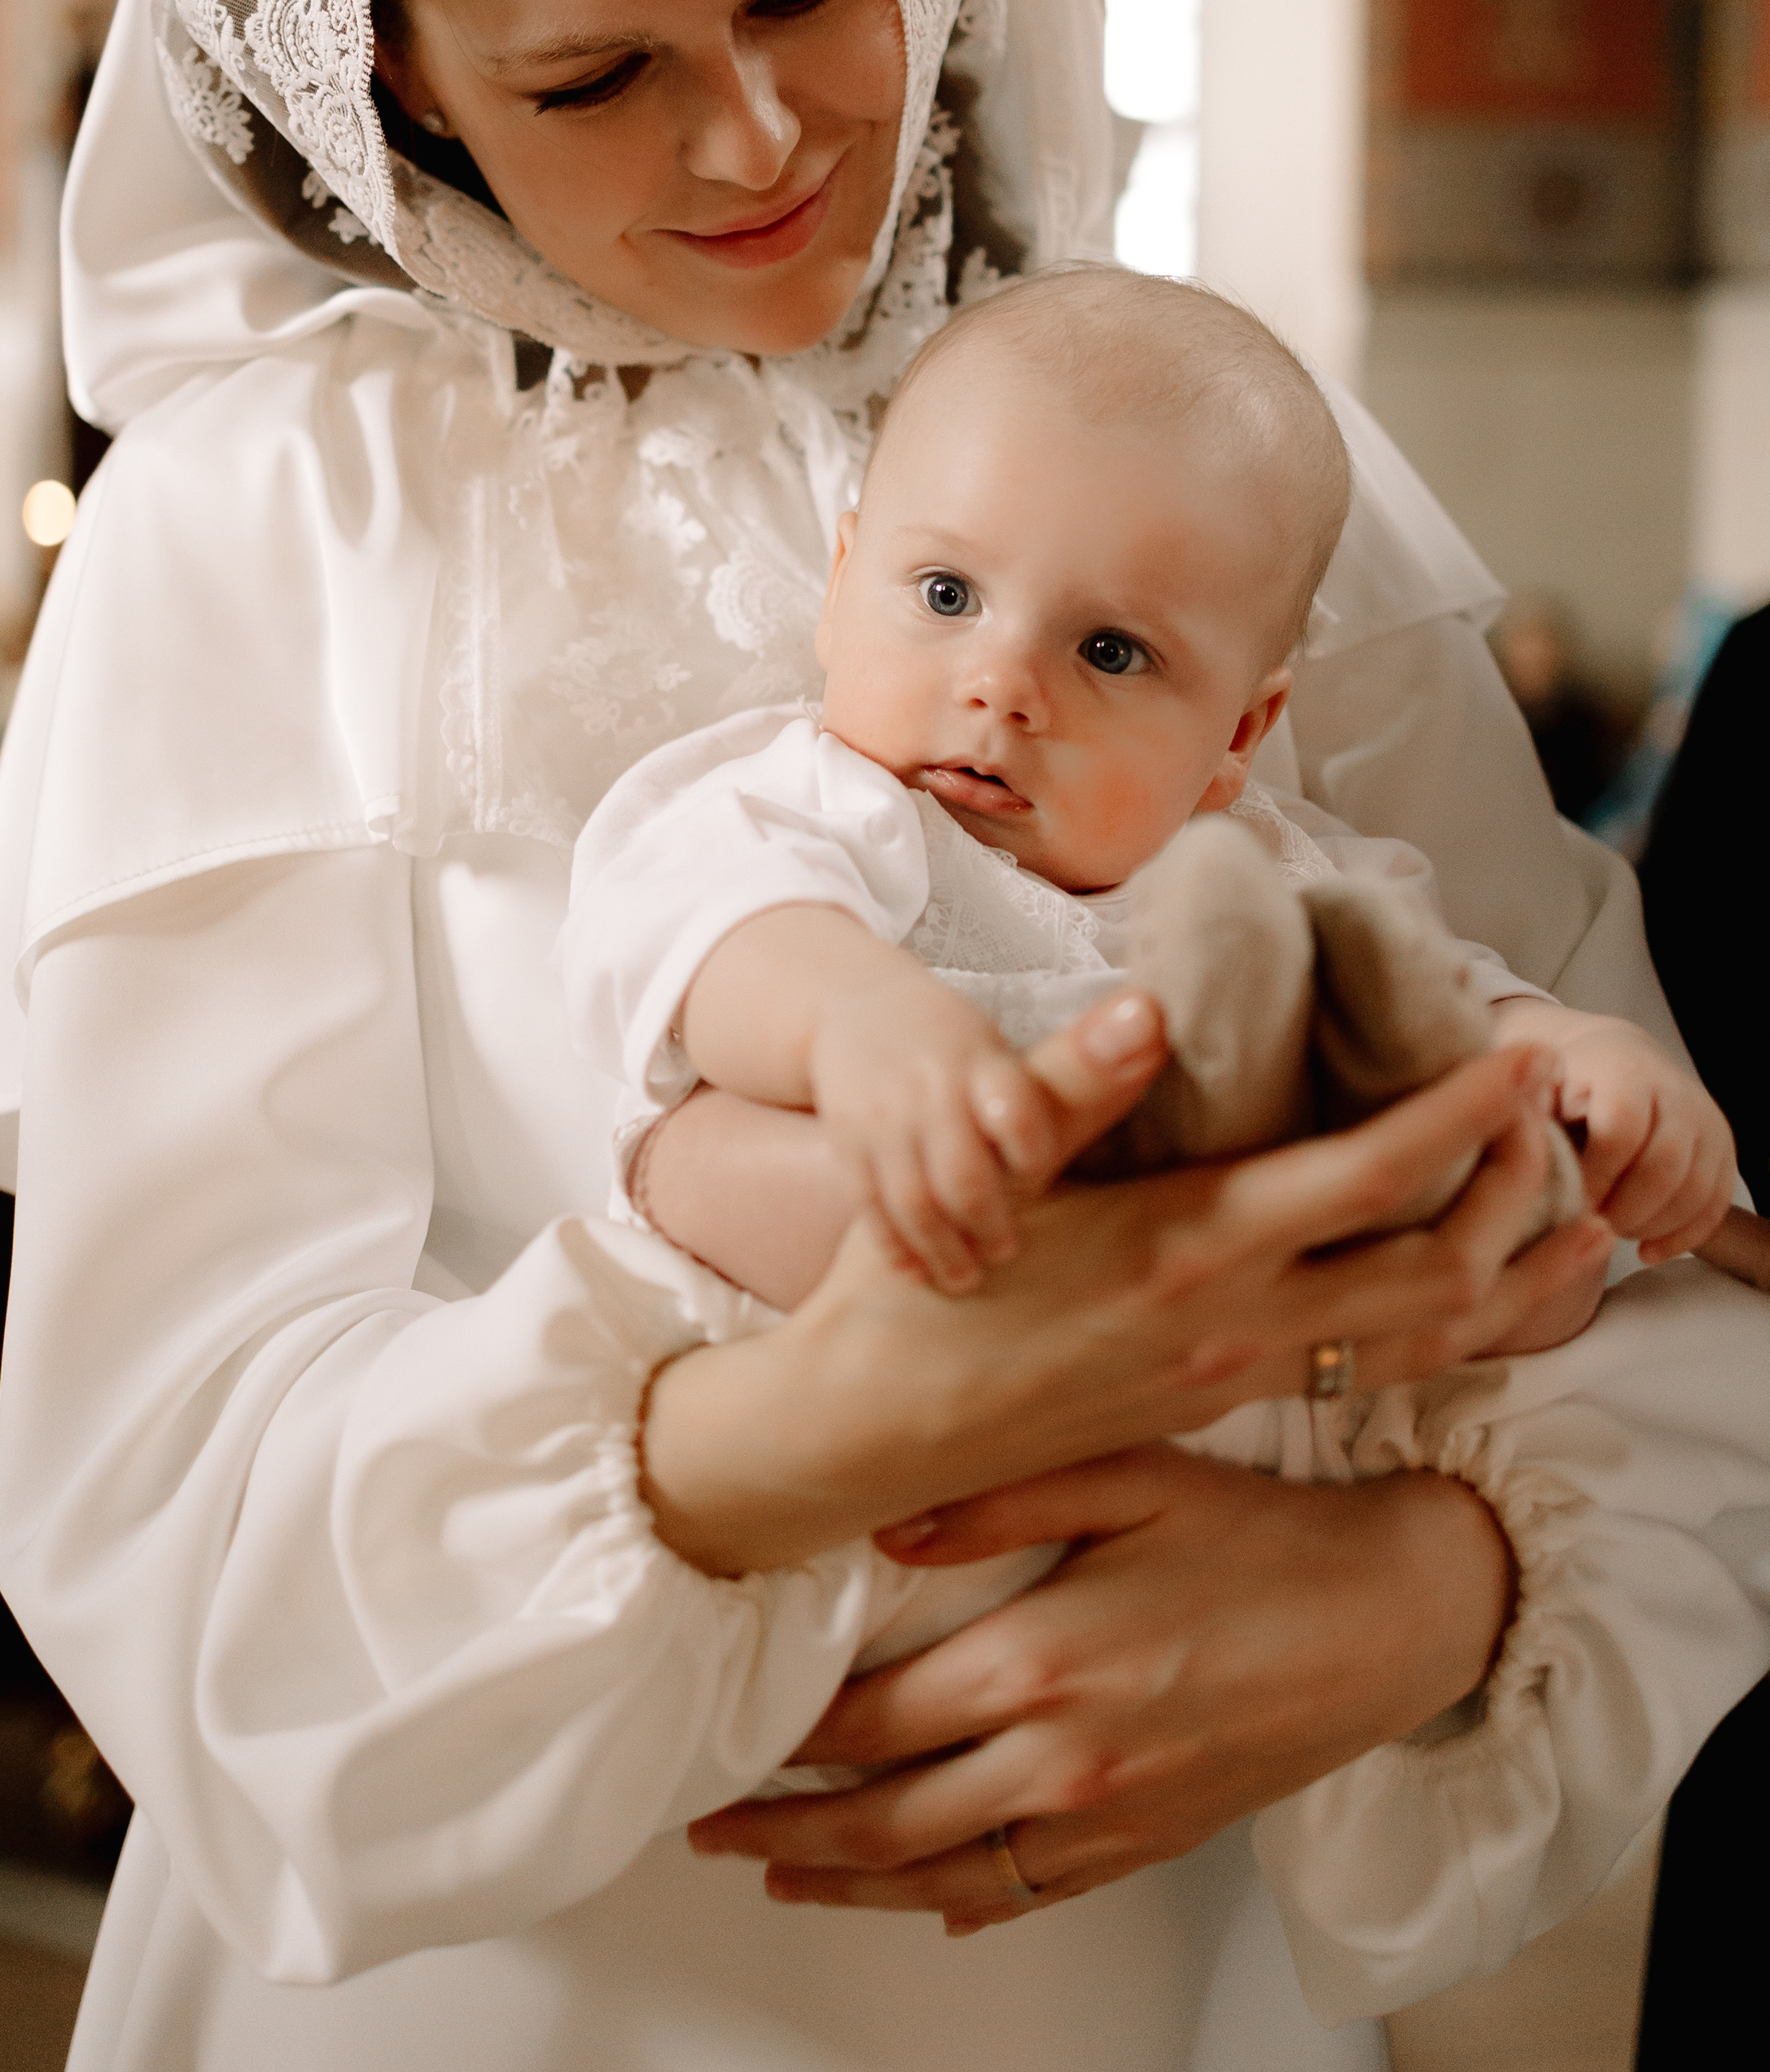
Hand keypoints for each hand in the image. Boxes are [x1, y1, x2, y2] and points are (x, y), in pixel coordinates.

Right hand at [641, 1024, 1607, 1574]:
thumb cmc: (914, 1293)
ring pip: (1421, 1339)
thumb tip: (1146, 1003)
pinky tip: (1457, 1295)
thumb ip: (1071, 1084)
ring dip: (1507, 1281)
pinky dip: (1446, 1327)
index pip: (1367, 1175)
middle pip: (1436, 1274)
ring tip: (1573, 1228)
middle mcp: (1233, 1325)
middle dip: (1518, 1201)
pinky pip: (1372, 1368)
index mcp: (1189, 1250)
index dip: (1460, 1114)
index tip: (1524, 1055)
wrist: (866, 1435)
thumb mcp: (981, 1173)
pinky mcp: (1216, 1404)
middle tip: (1564, 1131)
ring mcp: (1233, 1377)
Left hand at [688, 1446, 1512, 1929]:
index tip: (735, 1733)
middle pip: (889, 1820)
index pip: (874, 1723)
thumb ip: (999, 1496)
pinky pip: (1031, 1892)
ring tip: (782, 1880)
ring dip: (852, 1886)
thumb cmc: (1265, 1538)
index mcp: (1043, 1663)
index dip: (791, 1737)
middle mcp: (1064, 1759)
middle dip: (789, 1832)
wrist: (1392, 1616)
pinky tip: (922, 1900)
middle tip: (718, 1826)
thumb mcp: (1129, 1473)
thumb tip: (885, 1528)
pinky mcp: (1150, 1843)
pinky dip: (961, 1903)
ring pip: (946, 1876)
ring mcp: (1108, 1817)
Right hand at [806, 969, 1063, 1293]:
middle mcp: (931, 1088)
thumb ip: (1071, 1072)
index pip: (1016, 1112)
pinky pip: (869, 1205)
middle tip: (1007, 1252)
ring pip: (914, 1198)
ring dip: (943, 1246)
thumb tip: (1156, 1035)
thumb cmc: (955, 1041)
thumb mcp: (1005, 1049)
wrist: (856, 1007)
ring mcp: (883, 1117)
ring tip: (966, 1276)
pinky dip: (894, 1244)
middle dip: (989, 1222)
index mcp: (982, 1062)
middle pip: (963, 1173)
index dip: (1032, 1158)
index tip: (1040, 1183)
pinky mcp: (847, 1142)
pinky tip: (915, 1272)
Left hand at [1494, 1000, 1736, 1261]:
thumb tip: (1513, 1154)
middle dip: (1625, 1208)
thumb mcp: (1532, 1087)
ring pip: (1696, 1189)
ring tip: (1608, 1235)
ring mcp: (1704, 1122)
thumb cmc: (1553, 1084)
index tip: (1567, 1200)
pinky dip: (1682, 1236)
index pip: (1622, 1128)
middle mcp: (1673, 1089)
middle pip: (1666, 1164)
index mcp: (1620, 1067)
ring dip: (1652, 1224)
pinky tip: (1645, 1253)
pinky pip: (1714, 1204)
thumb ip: (1525, 1116)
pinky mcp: (1720, 1153)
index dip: (1596, 1174)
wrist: (1605, 1062)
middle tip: (1588, 1228)